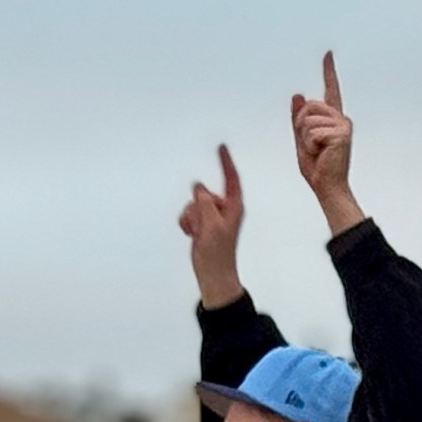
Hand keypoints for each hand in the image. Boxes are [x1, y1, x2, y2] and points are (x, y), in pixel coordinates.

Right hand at [178, 144, 244, 307]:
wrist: (212, 273)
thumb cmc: (218, 254)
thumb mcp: (211, 224)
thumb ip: (205, 202)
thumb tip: (199, 188)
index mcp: (233, 207)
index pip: (231, 179)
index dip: (226, 163)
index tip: (222, 148)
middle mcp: (223, 210)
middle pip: (204, 194)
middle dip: (197, 207)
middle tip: (201, 225)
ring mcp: (212, 217)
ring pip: (194, 204)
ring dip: (191, 218)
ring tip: (197, 232)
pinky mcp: (202, 224)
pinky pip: (188, 214)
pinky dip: (187, 223)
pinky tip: (192, 234)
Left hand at [290, 51, 360, 228]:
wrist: (327, 186)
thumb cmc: (317, 168)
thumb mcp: (301, 140)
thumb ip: (298, 119)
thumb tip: (298, 95)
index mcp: (332, 118)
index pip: (330, 89)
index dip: (328, 71)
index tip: (328, 54)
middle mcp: (340, 118)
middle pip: (308, 107)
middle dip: (300, 126)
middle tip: (312, 146)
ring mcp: (343, 125)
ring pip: (308, 119)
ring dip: (305, 138)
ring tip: (318, 151)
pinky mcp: (342, 133)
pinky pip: (313, 131)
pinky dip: (311, 145)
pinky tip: (322, 154)